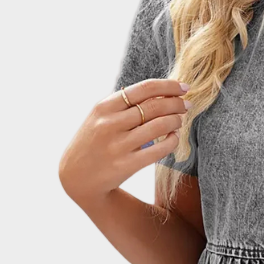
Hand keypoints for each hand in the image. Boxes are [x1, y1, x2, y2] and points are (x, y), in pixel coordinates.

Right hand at [59, 78, 189, 207]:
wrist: (77, 176)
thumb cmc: (94, 142)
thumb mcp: (99, 117)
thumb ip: (123, 104)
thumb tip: (160, 91)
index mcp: (104, 107)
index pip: (144, 89)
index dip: (168, 86)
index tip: (183, 87)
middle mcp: (110, 124)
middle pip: (155, 106)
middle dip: (176, 104)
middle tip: (186, 105)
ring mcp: (119, 145)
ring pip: (160, 126)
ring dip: (176, 121)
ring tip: (179, 120)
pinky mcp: (127, 164)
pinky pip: (160, 149)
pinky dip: (172, 141)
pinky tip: (174, 137)